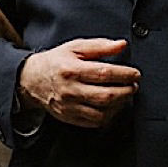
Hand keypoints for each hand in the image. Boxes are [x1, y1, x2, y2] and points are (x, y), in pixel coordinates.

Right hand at [18, 38, 140, 128]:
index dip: (125, 74)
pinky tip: (113, 106)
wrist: (32, 79)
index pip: (105, 73)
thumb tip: (122, 45)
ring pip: (102, 112)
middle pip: (106, 95)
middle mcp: (70, 90)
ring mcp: (69, 107)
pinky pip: (95, 122)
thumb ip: (100, 46)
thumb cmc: (56, 62)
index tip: (135, 74)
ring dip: (120, 105)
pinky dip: (108, 116)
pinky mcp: (69, 117)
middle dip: (126, 91)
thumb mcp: (75, 47)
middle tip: (134, 85)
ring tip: (125, 95)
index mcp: (72, 70)